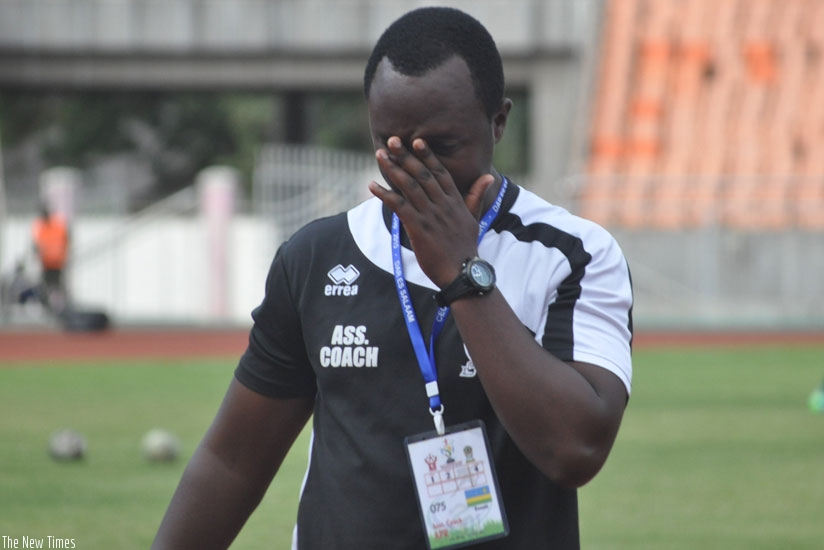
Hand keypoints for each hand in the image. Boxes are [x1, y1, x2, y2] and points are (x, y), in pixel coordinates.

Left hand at [368, 137, 493, 286]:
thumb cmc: (466, 247)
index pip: (440, 173)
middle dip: (406, 156)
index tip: (417, 140)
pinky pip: (399, 206)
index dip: (427, 156)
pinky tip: (372, 186)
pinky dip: (385, 194)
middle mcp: (442, 204)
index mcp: (455, 201)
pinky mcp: (419, 227)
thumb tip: (488, 176)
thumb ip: (476, 196)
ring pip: (409, 186)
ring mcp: (430, 215)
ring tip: (380, 154)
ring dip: (393, 169)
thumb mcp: (474, 218)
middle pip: (422, 174)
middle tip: (392, 140)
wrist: (462, 272)